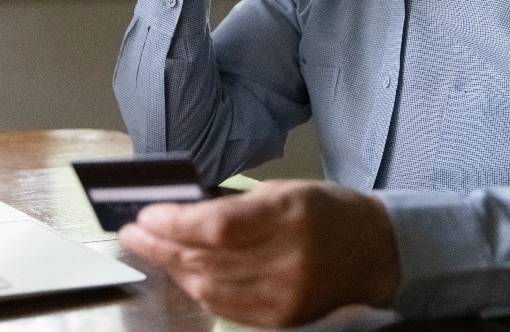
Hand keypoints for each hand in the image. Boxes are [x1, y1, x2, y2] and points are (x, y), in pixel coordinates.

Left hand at [118, 180, 400, 327]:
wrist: (376, 251)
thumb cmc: (326, 211)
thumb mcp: (284, 191)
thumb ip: (234, 206)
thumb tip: (178, 213)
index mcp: (290, 215)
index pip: (216, 226)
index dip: (174, 223)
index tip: (146, 214)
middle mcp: (288, 259)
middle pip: (206, 259)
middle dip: (161, 245)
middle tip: (133, 232)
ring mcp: (285, 295)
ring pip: (209, 287)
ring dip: (173, 268)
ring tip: (151, 249)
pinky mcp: (282, 319)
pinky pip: (224, 307)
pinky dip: (198, 288)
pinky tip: (183, 272)